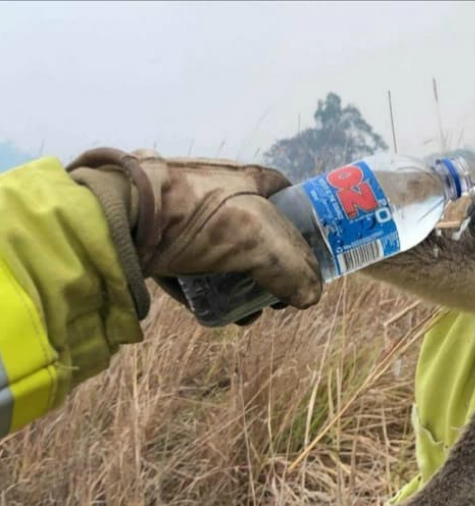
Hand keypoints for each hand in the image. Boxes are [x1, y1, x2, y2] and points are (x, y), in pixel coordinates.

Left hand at [67, 148, 321, 316]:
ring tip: (246, 314)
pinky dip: (206, 290)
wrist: (119, 216)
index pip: (289, 199)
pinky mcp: (160, 240)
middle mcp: (219, 192)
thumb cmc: (198, 216)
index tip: (308, 261)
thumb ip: (292, 269)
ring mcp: (187, 216)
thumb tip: (310, 299)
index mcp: (248, 179)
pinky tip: (213, 313)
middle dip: (272, 269)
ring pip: (226, 255)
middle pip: (258, 234)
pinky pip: (193, 268)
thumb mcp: (258, 240)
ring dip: (241, 287)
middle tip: (278, 297)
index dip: (303, 229)